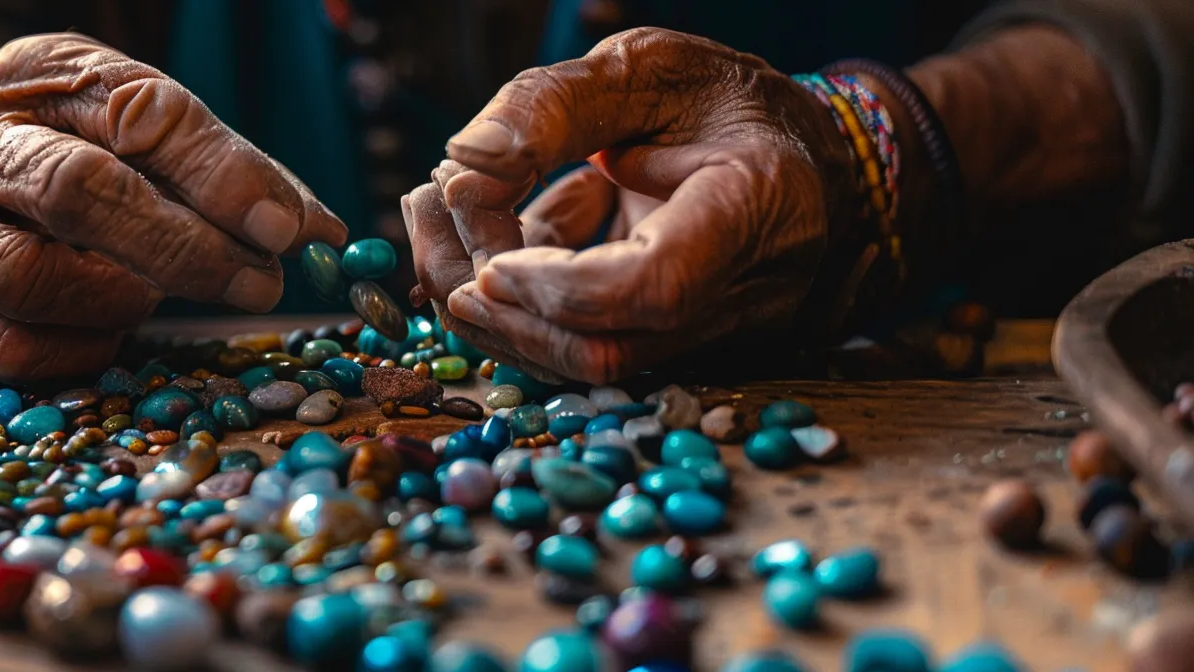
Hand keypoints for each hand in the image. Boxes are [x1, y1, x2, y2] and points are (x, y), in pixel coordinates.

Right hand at [0, 34, 345, 380]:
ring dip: (121, 299)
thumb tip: (321, 233)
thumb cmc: (73, 154)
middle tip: (258, 283)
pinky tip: (102, 328)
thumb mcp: (141, 132)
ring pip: (32, 279)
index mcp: (39, 77)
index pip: (140, 112)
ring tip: (155, 299)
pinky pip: (11, 348)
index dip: (221, 173)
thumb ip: (226, 174)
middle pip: (78, 191)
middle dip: (182, 247)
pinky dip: (77, 348)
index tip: (289, 227)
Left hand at [405, 28, 858, 384]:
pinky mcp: (667, 345)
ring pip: (582, 359)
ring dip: (490, 301)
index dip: (555, 285)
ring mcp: (706, 331)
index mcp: (753, 203)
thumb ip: (554, 103)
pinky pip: (580, 343)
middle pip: (605, 346)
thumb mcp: (647, 66)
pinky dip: (517, 299)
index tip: (488, 255)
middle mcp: (740, 288)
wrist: (801, 159)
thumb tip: (464, 161)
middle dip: (497, 300)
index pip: (654, 283)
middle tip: (429, 214)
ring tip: (436, 213)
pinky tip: (486, 232)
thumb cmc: (728, 104)